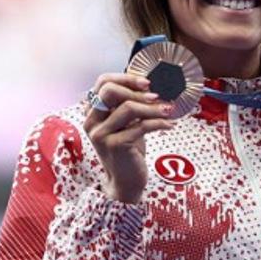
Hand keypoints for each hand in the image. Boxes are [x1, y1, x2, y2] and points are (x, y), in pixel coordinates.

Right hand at [83, 73, 174, 202]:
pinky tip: (169, 125)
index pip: (103, 82)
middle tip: (156, 96)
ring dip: (153, 108)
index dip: (126, 78)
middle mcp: (92, 121)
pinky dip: (159, 123)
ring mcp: (101, 134)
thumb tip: (148, 85)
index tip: (146, 84)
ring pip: (128, 108)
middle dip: (136, 91)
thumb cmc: (127, 150)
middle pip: (110, 91)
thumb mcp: (125, 123)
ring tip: (168, 111)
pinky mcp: (115, 145)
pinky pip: (141, 126)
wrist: (125, 181)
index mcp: (92, 112)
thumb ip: (128, 104)